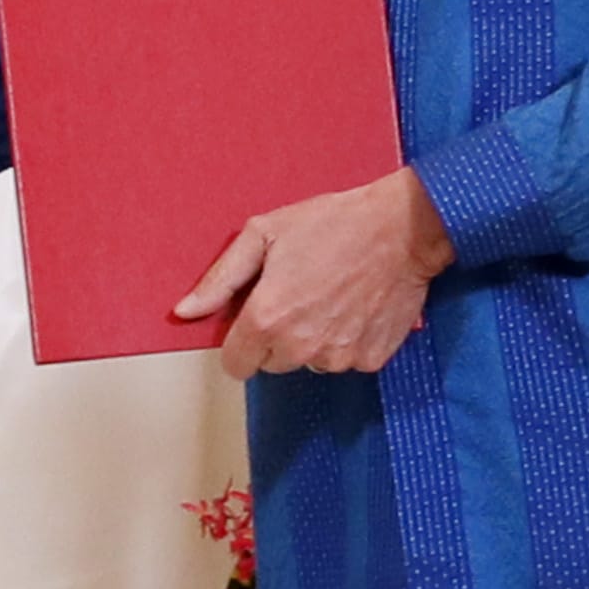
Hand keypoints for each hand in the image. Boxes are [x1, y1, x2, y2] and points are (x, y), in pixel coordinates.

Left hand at [176, 167, 450, 377]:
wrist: (402, 227)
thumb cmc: (333, 223)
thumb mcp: (263, 234)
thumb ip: (220, 279)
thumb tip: (185, 311)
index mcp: (267, 319)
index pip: (235, 365)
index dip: (241, 342)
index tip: (255, 321)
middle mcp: (300, 347)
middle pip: (272, 364)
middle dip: (277, 336)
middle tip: (299, 294)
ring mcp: (338, 356)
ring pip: (310, 362)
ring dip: (314, 339)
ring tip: (330, 295)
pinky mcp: (370, 359)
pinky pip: (346, 360)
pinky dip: (347, 340)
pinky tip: (355, 306)